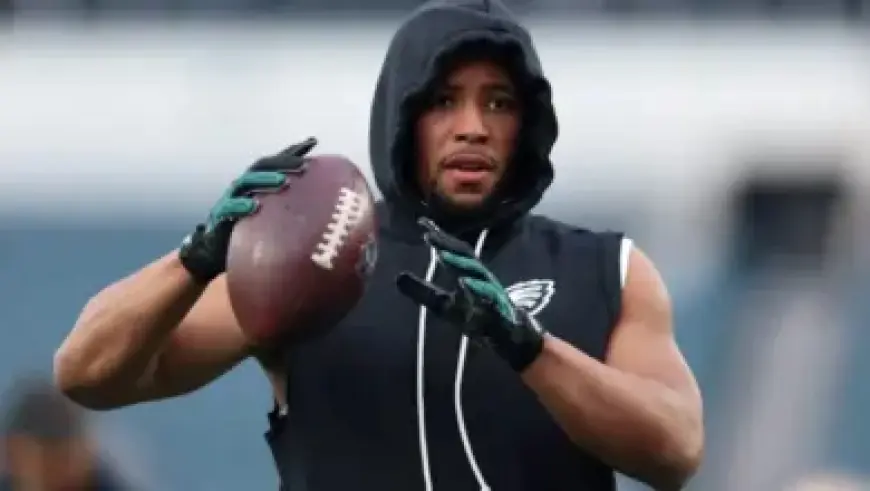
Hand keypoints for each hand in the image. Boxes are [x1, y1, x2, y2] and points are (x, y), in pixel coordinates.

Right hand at [178, 137, 317, 282]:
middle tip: (303, 167)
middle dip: (282, 164)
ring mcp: (230, 199)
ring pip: (246, 183)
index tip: (312, 143)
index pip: (274, 161)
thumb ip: (288, 202)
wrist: (216, 249)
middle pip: (261, 167)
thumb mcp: (271, 213)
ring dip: (265, 180)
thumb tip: (319, 199)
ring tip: (283, 182)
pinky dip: (240, 206)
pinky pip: (229, 209)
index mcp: (255, 182)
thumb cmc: (248, 227)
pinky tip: (253, 207)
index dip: (291, 151)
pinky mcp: (220, 216)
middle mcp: (242, 186)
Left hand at [396, 218, 545, 371]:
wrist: (509, 335)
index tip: (421, 222)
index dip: (438, 236)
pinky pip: (488, 295)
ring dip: (458, 262)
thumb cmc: (475, 315)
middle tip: (428, 233)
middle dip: (447, 243)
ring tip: (440, 254)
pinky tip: (463, 282)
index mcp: (467, 272)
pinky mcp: (499, 307)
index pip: (452, 250)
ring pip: (475, 271)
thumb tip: (398, 277)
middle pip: (464, 255)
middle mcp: (480, 276)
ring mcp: (491, 290)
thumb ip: (423, 291)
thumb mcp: (443, 305)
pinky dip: (476, 287)